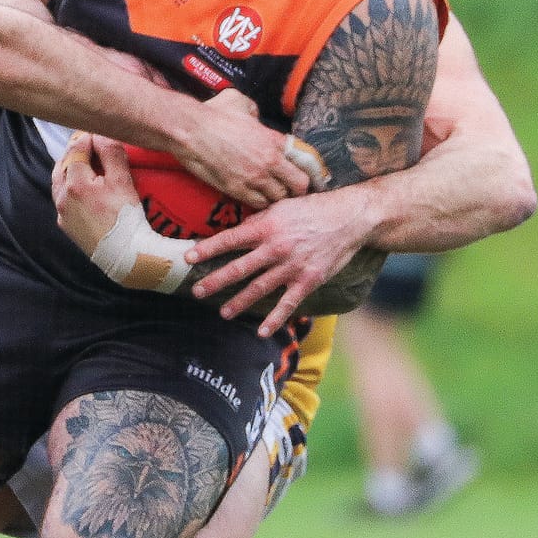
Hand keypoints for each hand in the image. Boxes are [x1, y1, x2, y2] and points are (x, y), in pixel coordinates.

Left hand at [51, 132, 140, 257]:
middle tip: (88, 142)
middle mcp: (63, 197)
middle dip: (73, 151)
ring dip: (68, 169)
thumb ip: (111, 153)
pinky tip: (82, 187)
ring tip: (83, 162)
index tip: (96, 133)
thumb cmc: (127, 218)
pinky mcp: (66, 226)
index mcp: (75, 183)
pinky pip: (63, 200)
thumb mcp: (123, 181)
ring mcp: (62, 213)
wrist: (126, 256)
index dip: (86, 138)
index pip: (76, 150)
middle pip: (62, 165)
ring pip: (59, 183)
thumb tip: (100, 135)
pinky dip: (69, 188)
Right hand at [172, 89, 322, 208]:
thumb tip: (255, 118)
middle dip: (296, 188)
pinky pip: (258, 204)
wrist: (189, 130)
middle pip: (298, 186)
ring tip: (270, 193)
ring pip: (279, 198)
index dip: (306, 169)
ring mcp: (253, 178)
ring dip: (277, 196)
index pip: (305, 161)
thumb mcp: (241, 102)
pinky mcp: (237, 190)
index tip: (302, 172)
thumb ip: (255, 112)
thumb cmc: (214, 113)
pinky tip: (255, 196)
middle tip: (290, 187)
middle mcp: (269, 161)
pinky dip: (260, 203)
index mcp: (274, 140)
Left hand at [184, 184, 374, 336]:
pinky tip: (261, 331)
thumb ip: (258, 220)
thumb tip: (236, 228)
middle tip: (197, 291)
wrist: (350, 218)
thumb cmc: (312, 208)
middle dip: (215, 281)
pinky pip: (287, 303)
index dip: (207, 249)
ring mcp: (292, 266)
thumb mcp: (281, 206)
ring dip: (239, 302)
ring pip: (259, 288)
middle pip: (239, 268)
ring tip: (222, 312)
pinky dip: (274, 319)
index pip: (230, 239)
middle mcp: (275, 248)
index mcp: (266, 227)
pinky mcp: (308, 280)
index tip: (188, 258)